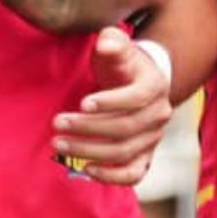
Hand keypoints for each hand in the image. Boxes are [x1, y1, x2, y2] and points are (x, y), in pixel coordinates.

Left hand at [53, 26, 170, 185]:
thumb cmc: (120, 62)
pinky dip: (112, 177)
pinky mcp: (145, 155)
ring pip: (124, 152)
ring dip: (89, 151)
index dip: (110, 102)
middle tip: (57, 123)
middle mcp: (159, 114)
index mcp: (155, 85)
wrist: (136, 81)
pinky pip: (134, 174)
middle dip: (88, 128)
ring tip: (58, 144)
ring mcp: (153, 137)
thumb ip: (112, 41)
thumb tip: (106, 43)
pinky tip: (86, 169)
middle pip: (125, 128)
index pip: (136, 98)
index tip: (81, 102)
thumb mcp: (116, 45)